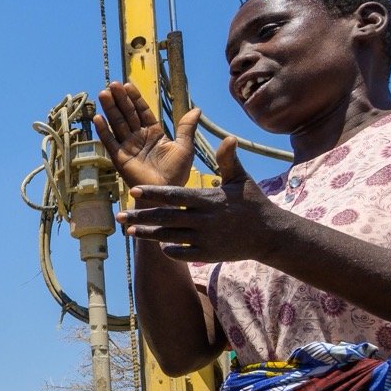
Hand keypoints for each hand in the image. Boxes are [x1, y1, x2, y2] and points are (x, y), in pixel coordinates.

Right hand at [94, 81, 197, 187]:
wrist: (166, 194)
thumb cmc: (177, 173)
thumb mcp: (185, 147)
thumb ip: (186, 128)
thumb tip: (197, 109)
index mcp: (153, 133)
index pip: (142, 111)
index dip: (135, 98)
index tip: (128, 85)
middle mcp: (138, 138)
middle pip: (127, 114)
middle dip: (120, 99)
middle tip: (113, 84)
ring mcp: (127, 147)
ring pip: (117, 124)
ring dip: (110, 109)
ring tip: (104, 94)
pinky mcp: (119, 158)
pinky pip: (110, 142)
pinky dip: (104, 131)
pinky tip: (98, 118)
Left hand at [118, 139, 284, 262]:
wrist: (271, 233)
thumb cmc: (253, 202)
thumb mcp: (241, 179)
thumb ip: (228, 160)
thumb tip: (227, 137)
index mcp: (207, 199)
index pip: (174, 195)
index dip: (153, 193)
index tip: (133, 190)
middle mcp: (204, 219)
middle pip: (166, 218)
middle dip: (141, 216)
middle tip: (119, 215)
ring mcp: (206, 238)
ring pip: (170, 236)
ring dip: (148, 234)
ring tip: (129, 231)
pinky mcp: (210, 254)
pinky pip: (183, 253)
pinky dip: (169, 250)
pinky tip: (157, 246)